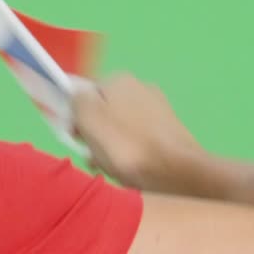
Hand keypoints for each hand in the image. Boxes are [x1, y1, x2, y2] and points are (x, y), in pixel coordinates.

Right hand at [71, 72, 199, 189]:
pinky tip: (132, 173)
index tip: (76, 138)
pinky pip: (138, 144)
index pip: (85, 94)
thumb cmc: (126, 145)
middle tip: (95, 157)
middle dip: (95, 137)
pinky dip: (131, 158)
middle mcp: (141, 88)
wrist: (177, 172)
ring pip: (119, 132)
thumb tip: (76, 97)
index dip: (76, 116)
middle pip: (103, 114)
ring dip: (111, 151)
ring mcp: (157, 111)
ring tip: (114, 169)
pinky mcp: (168, 133)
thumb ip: (76, 101)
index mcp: (119, 79)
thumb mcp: (89, 118)